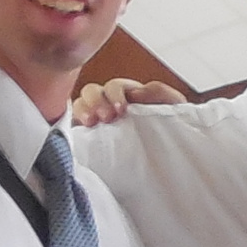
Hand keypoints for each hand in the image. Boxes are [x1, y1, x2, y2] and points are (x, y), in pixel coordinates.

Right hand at [70, 77, 190, 127]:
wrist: (171, 159)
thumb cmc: (170, 130)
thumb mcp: (173, 107)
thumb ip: (160, 93)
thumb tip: (136, 92)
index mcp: (128, 95)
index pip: (113, 86)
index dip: (114, 94)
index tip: (122, 109)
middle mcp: (108, 104)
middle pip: (91, 92)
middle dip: (96, 101)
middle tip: (106, 118)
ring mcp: (96, 120)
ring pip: (79, 105)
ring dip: (83, 110)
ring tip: (91, 123)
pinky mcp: (87, 138)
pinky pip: (73, 126)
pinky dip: (73, 124)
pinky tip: (80, 130)